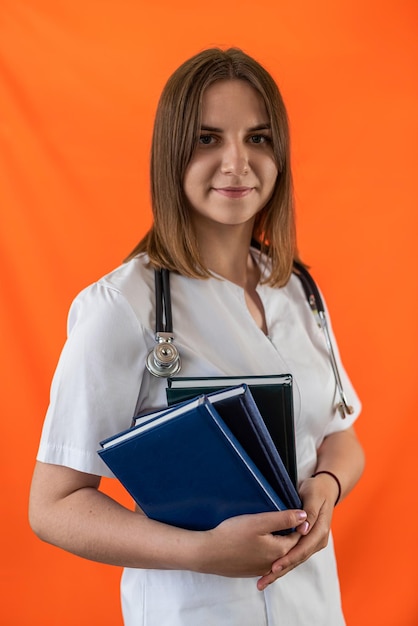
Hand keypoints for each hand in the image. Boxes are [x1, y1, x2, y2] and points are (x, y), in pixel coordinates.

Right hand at [196, 509, 307, 578]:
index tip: (296, 509)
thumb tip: (305, 516)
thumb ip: (283, 518)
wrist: (207, 554)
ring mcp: (261, 569)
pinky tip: (262, 542)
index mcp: (280, 551)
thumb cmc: (232, 535)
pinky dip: (269, 551)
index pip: (299, 536)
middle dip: (292, 533)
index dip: (299, 522)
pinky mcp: (250, 571)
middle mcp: (274, 564)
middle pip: (290, 547)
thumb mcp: (259, 522)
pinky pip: (266, 560)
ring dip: (280, 542)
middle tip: (289, 516)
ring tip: (276, 527)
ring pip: (278, 554)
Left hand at [256, 475, 335, 589]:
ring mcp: (313, 542)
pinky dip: (284, 563)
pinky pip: (295, 555)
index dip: (288, 558)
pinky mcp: (307, 542)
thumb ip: (309, 512)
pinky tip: (271, 571)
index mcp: (321, 531)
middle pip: (298, 558)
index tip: (274, 566)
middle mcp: (318, 540)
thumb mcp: (312, 496)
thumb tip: (303, 528)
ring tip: (264, 581)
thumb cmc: (317, 491)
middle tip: (264, 580)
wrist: (326, 489)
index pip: (302, 549)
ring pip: (296, 559)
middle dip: (281, 570)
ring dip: (281, 570)